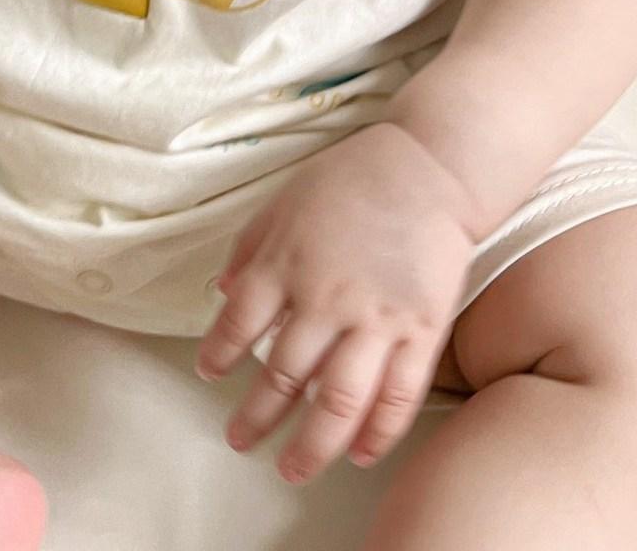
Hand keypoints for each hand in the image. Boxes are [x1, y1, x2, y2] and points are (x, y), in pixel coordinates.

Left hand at [194, 122, 477, 481]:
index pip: (236, 326)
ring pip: (338, 400)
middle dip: (257, 417)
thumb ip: (249, 250)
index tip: (209, 377)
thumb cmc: (349, 179)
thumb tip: (224, 295)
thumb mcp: (282, 202)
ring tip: (293, 468)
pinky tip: (359, 454)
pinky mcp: (422, 328)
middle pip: (282, 376)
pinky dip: (378, 433)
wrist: (426, 167)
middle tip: (241, 442)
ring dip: (312, 444)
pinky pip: (399, 395)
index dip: (218, 357)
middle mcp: (325, 298)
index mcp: (284, 264)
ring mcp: (376, 318)